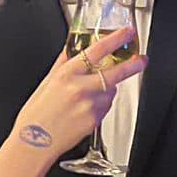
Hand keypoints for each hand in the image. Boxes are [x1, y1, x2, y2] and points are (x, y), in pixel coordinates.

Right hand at [12, 27, 145, 160]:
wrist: (34, 143)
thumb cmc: (36, 114)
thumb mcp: (47, 82)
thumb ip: (63, 64)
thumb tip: (72, 50)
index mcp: (67, 74)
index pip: (97, 50)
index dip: (116, 39)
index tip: (127, 33)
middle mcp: (81, 88)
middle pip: (116, 72)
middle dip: (133, 65)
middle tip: (141, 60)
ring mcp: (90, 105)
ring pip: (111, 91)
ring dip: (107, 89)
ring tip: (86, 98)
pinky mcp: (95, 120)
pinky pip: (105, 107)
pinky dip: (101, 104)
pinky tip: (84, 110)